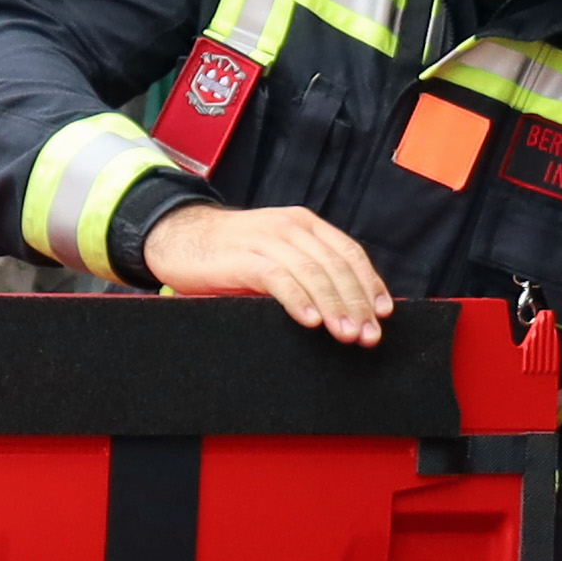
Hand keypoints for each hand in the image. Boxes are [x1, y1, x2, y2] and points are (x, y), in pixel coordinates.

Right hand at [144, 199, 394, 341]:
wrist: (178, 237)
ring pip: (312, 272)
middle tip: (368, 335)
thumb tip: (347, 308)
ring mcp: (266, 239)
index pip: (349, 253)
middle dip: (356, 303)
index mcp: (304, 225)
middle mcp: (290, 227)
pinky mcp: (242, 257)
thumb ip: (306, 272)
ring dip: (333, 306)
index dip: (370, 284)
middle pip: (336, 266)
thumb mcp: (276, 256)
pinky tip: (309, 321)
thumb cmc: (230, 255)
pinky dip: (297, 300)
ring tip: (345, 335)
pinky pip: (277, 278)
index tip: (383, 314)